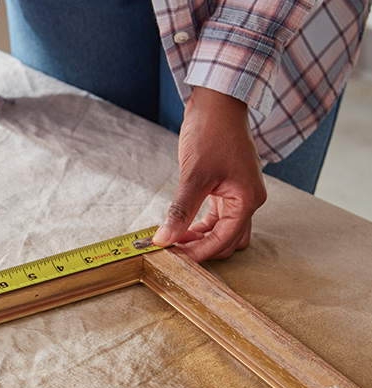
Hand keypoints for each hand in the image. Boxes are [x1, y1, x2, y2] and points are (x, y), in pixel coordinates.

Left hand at [152, 87, 266, 261]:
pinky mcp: (227, 187)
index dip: (198, 253)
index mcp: (247, 200)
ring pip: (222, 230)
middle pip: (227, 241)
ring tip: (172, 240)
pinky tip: (180, 225)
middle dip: (201, 249)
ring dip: (200, 238)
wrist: (218, 102)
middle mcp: (248, 200)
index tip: (172, 259)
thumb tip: (164, 238)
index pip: (224, 240)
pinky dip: (200, 225)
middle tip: (171, 251)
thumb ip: (180, 211)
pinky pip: (217, 216)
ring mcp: (238, 193)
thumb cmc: (212, 132)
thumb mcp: (194, 176)